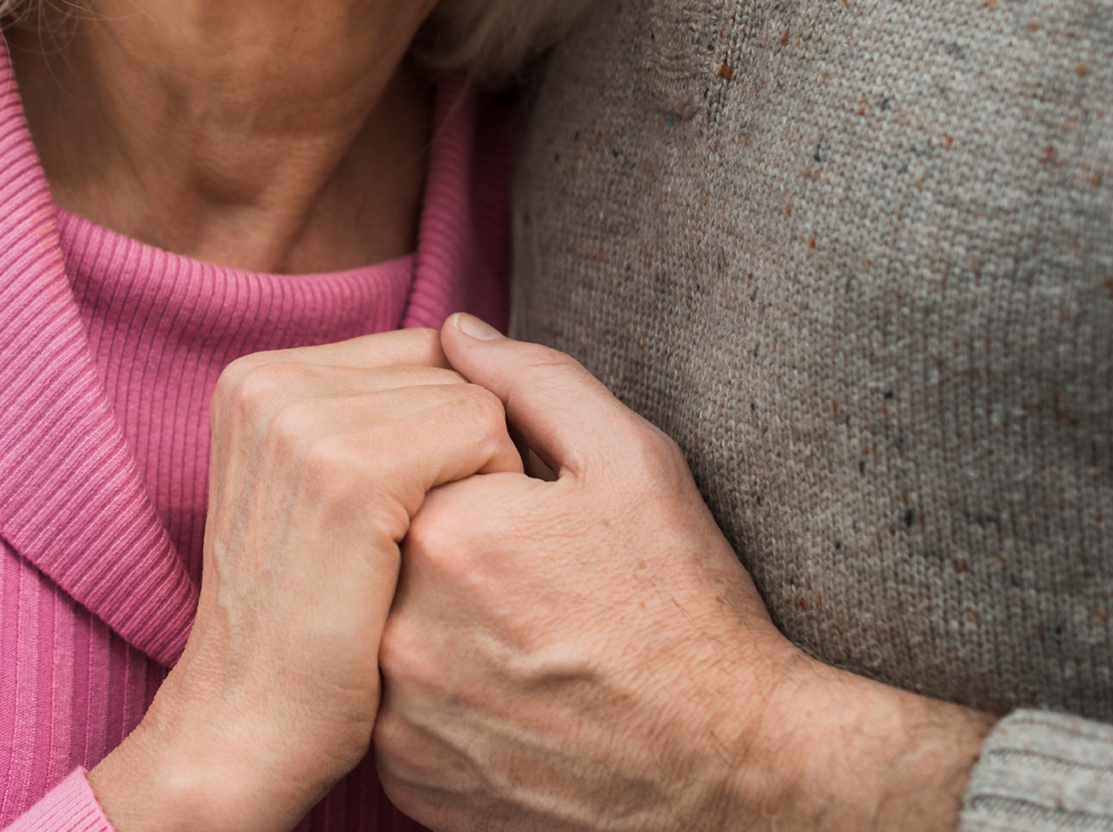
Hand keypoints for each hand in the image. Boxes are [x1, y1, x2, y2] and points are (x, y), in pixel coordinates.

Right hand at [87, 330, 521, 831]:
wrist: (248, 726)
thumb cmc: (305, 624)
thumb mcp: (310, 490)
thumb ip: (368, 409)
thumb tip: (468, 333)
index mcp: (256, 377)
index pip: (418, 351)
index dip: (450, 429)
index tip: (425, 511)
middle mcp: (269, 380)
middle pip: (447, 367)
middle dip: (472, 447)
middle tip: (435, 542)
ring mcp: (301, 419)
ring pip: (473, 397)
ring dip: (487, 476)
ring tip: (436, 554)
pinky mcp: (347, 468)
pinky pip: (482, 431)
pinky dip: (497, 496)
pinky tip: (455, 560)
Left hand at [372, 314, 995, 831]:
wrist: (734, 771)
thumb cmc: (688, 608)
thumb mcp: (632, 462)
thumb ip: (533, 380)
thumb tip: (454, 332)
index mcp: (448, 533)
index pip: (409, 466)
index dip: (473, 484)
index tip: (530, 523)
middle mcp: (402, 629)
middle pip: (387, 550)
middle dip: (444, 552)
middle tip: (529, 588)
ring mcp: (400, 717)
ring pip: (378, 629)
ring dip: (429, 622)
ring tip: (520, 641)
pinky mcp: (408, 781)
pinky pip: (388, 709)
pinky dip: (431, 697)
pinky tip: (504, 695)